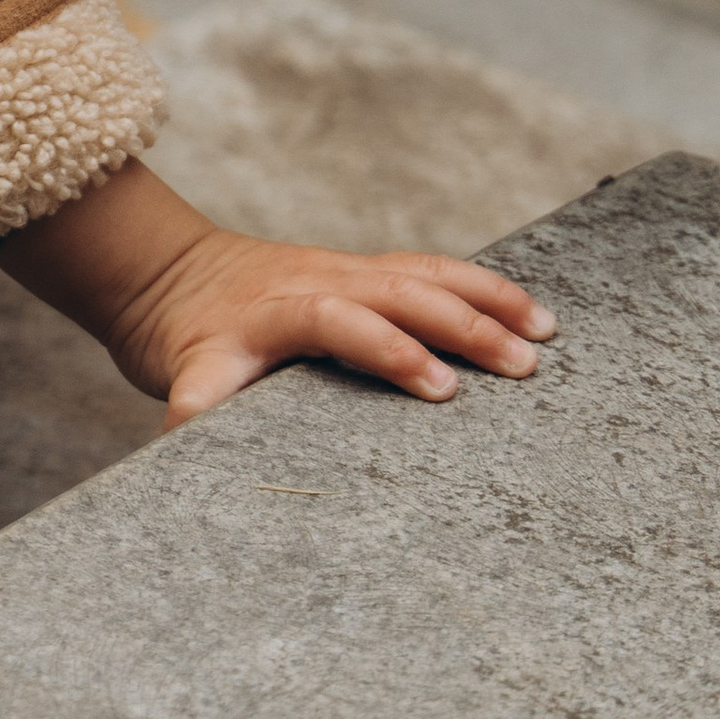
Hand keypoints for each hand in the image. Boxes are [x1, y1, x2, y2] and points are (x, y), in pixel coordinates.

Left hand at [0, 158, 555, 419]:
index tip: (441, 390)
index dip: (393, 351)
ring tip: (545, 333)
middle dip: (467, 326)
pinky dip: (482, 286)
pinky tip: (528, 312)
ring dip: (489, 298)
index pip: (345, 321)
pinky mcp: (369, 270)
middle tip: (523, 368)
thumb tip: (191, 450)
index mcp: (282, 309)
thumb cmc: (188, 337)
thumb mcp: (186, 375)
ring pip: (430, 272)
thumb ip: (196, 409)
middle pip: (405, 291)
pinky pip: (433, 270)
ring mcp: (351, 268)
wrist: (174, 276)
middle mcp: (325, 278)